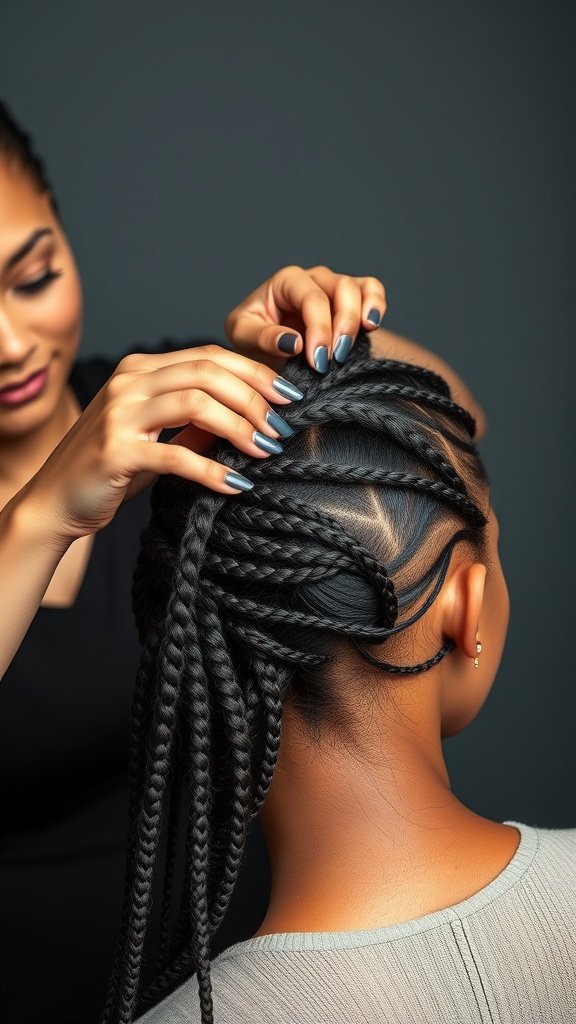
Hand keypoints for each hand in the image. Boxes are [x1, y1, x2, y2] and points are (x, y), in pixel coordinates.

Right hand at [19, 345, 303, 545]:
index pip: (209, 356)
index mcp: (140, 369)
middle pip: (208, 373)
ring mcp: (120, 414)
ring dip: (241, 427)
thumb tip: (252, 416)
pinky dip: (214, 469)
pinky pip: (177, 455)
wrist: (56, 500)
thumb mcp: (157, 435)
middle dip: (255, 397)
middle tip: (283, 425)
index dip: (254, 372)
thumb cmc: (111, 468)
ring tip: (267, 449)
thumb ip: (195, 420)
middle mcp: (128, 382)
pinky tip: (237, 484)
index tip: (289, 396)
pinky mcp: (116, 451)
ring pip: (197, 404)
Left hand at [225, 265, 385, 371]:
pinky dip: (377, 304)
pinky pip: (371, 290)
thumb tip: (295, 342)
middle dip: (342, 325)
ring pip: (359, 288)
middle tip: (335, 359)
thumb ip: (264, 337)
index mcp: (285, 282)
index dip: (319, 328)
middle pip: (340, 288)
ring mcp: (333, 287)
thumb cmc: (252, 337)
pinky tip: (372, 325)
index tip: (317, 361)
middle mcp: (313, 279)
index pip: (311, 297)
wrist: (263, 348)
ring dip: (359, 320)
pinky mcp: (351, 299)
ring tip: (349, 348)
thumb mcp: (244, 337)